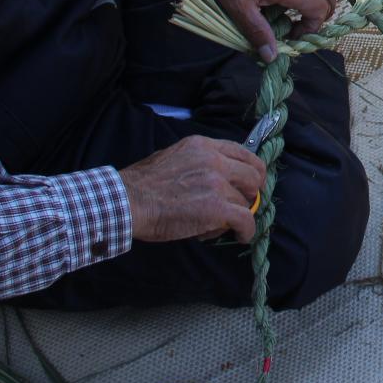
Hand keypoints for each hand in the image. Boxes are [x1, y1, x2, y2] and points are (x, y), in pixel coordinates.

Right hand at [119, 134, 265, 242]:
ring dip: (237, 215)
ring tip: (218, 224)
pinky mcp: (218, 208)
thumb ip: (198, 162)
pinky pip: (246, 220)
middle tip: (243, 205)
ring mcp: (217, 183)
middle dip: (251, 192)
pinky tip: (240, 236)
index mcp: (203, 146)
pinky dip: (246, 231)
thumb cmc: (143, 184)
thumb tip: (215, 175)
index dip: (252, 169)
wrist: (129, 201)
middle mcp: (214, 160)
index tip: (250, 182)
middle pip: (253, 175)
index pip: (242, 152)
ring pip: (245, 201)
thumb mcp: (173, 157)